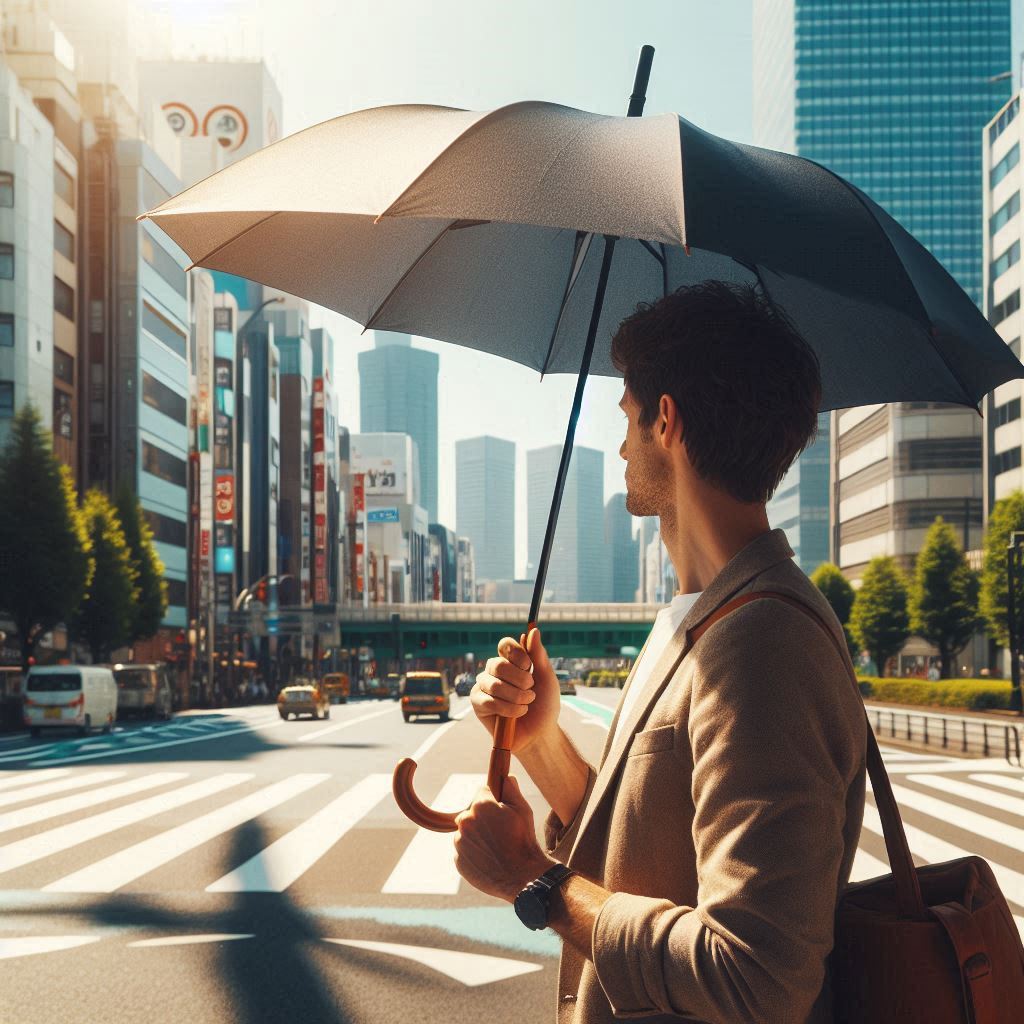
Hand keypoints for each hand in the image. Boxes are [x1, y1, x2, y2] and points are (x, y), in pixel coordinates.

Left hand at [453, 774, 555, 901]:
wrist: (522, 877)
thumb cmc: (523, 840)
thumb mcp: (523, 809)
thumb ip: (511, 789)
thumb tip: (505, 777)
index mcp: (480, 806)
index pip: (482, 792)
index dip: (493, 801)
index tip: (501, 811)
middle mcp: (465, 822)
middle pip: (471, 813)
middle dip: (483, 818)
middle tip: (500, 831)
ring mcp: (460, 843)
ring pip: (467, 833)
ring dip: (477, 836)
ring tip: (496, 847)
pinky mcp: (459, 861)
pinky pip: (464, 851)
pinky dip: (474, 853)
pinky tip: (490, 859)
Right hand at [471, 628, 559, 753]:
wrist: (540, 734)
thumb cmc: (544, 706)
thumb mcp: (547, 679)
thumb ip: (539, 655)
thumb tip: (533, 630)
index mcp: (511, 661)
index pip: (504, 644)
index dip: (516, 654)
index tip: (529, 666)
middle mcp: (495, 670)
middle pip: (498, 664)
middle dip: (520, 680)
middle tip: (531, 690)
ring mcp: (484, 686)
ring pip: (494, 684)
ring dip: (516, 697)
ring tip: (526, 705)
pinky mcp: (478, 703)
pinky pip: (488, 701)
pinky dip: (506, 709)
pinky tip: (515, 715)